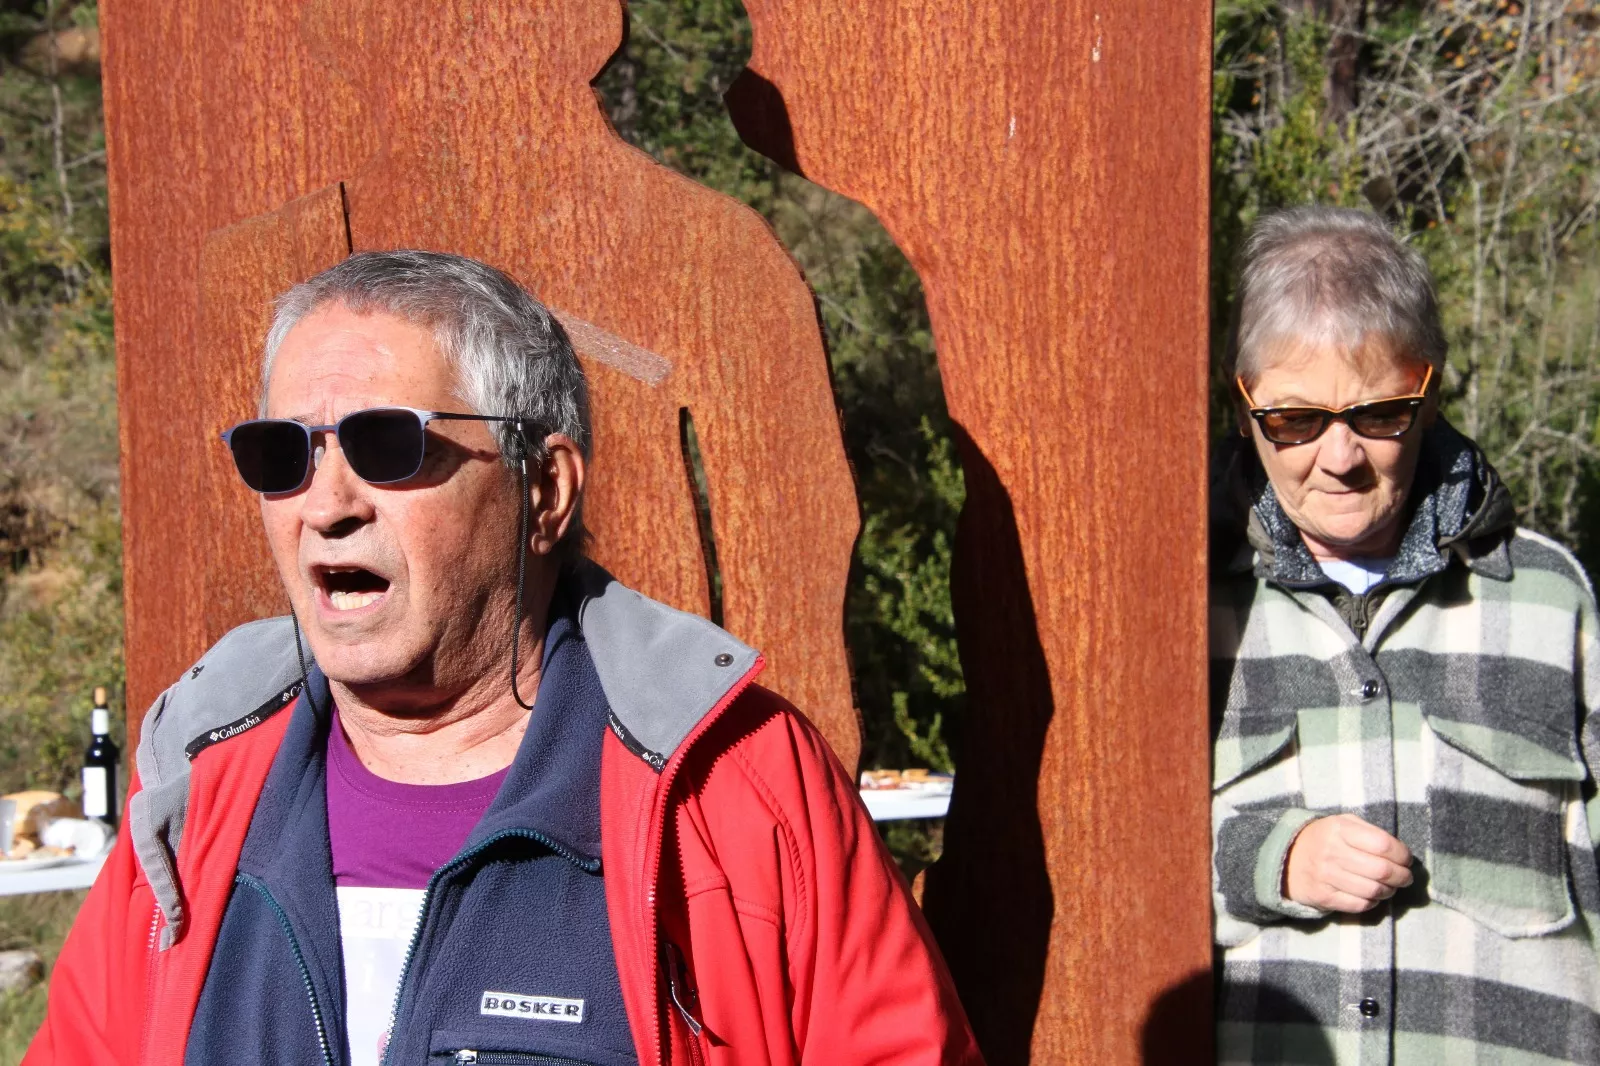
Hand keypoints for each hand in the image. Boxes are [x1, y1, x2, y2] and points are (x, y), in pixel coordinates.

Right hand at [1284, 814, 1412, 912]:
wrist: (1285, 859)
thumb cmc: (1324, 839)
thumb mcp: (1342, 824)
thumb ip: (1370, 832)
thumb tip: (1400, 852)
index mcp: (1339, 830)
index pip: (1383, 844)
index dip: (1402, 854)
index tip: (1406, 859)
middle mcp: (1332, 852)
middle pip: (1382, 870)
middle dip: (1402, 876)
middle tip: (1406, 877)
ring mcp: (1326, 876)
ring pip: (1374, 890)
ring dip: (1390, 891)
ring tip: (1391, 887)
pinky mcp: (1323, 897)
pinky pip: (1360, 905)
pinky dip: (1373, 902)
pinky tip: (1373, 895)